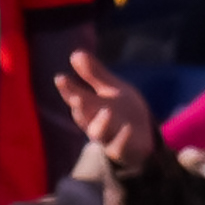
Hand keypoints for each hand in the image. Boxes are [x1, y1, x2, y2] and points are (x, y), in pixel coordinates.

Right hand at [53, 52, 156, 171]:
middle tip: (77, 97)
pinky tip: (128, 128)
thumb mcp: (111, 89)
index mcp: (89, 107)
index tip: (60, 78)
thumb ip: (94, 74)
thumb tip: (75, 54)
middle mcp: (94, 123)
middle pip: (84, 116)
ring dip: (101, 123)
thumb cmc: (122, 111)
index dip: (67, 89)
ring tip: (107, 111)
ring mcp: (108, 138)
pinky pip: (120, 147)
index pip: (74, 97)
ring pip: (99, 133)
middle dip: (80, 107)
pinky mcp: (123, 151)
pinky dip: (123, 138)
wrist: (144, 137)